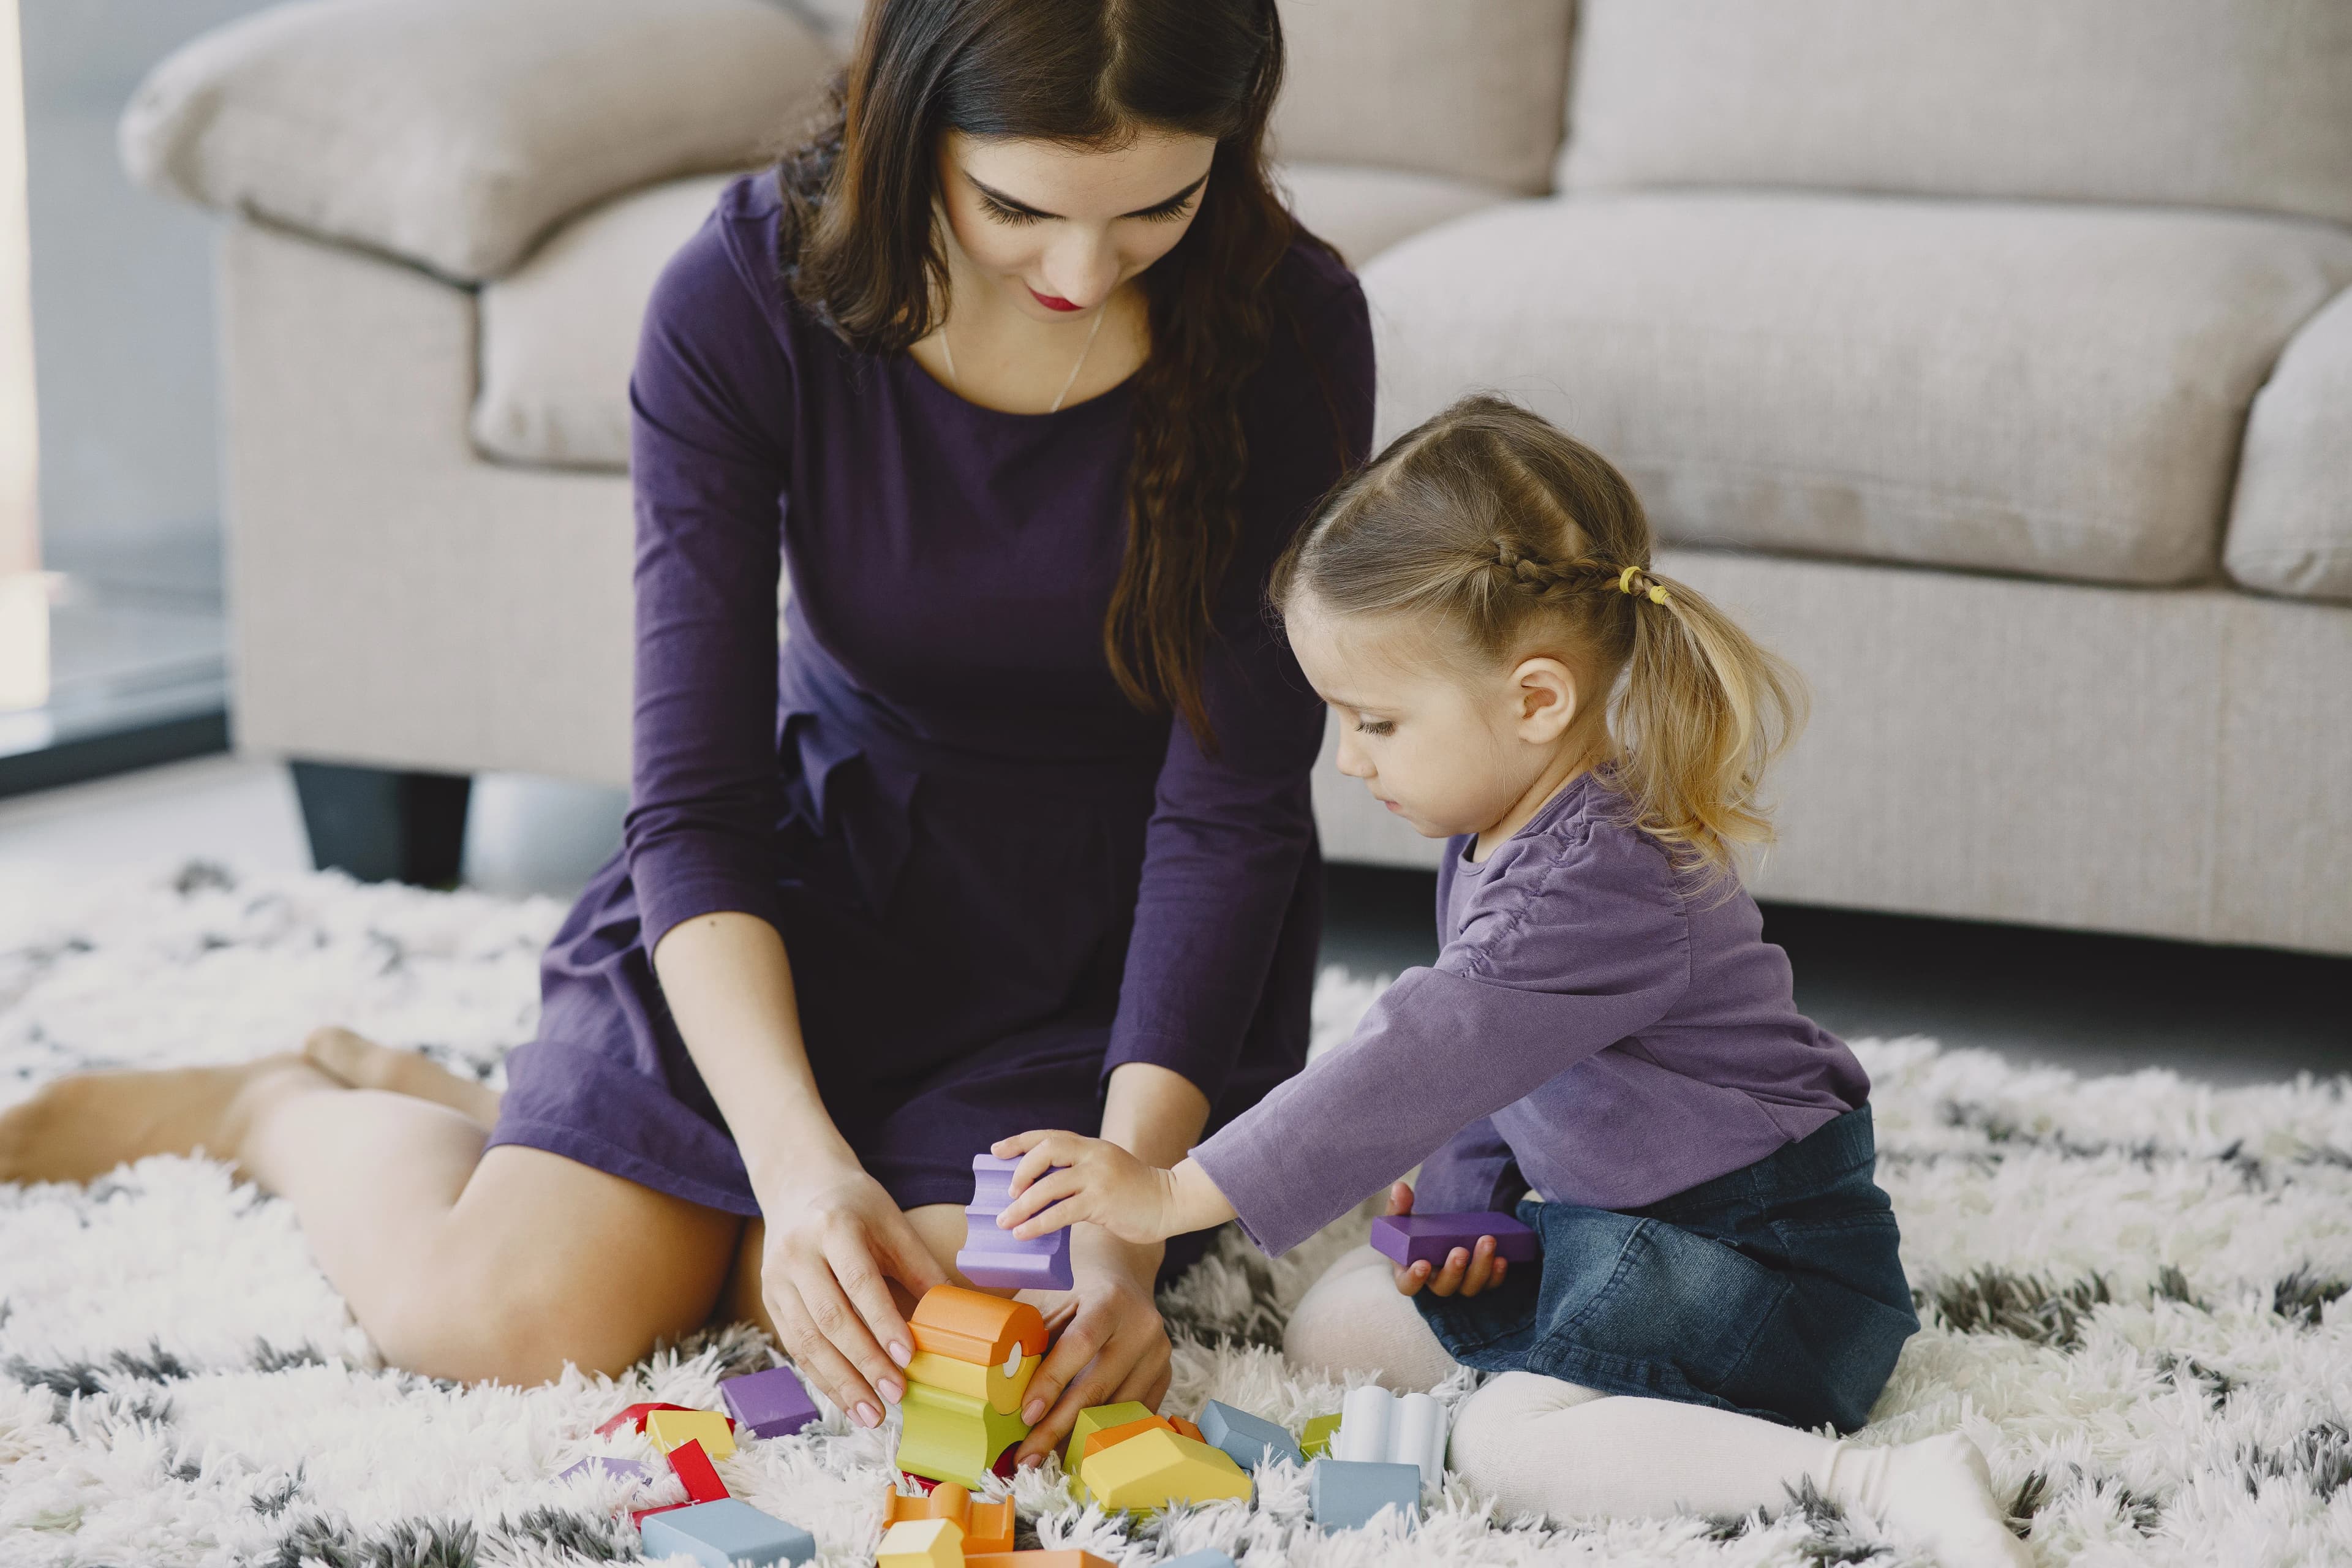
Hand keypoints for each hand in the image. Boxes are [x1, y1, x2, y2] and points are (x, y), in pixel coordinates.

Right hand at [756, 1158, 949, 1428]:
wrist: (799, 1185)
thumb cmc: (856, 1207)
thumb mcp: (893, 1224)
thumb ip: (921, 1268)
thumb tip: (960, 1312)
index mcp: (834, 1227)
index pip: (859, 1282)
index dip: (883, 1322)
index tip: (909, 1358)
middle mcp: (797, 1253)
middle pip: (829, 1317)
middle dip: (863, 1363)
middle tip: (895, 1396)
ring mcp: (776, 1278)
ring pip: (806, 1339)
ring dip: (839, 1382)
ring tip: (871, 1413)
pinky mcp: (768, 1298)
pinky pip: (794, 1345)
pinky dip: (821, 1376)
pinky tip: (845, 1398)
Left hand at [991, 1129, 1178, 1245]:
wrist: (1171, 1202)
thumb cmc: (1134, 1193)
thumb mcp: (1106, 1170)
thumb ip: (1080, 1173)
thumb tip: (1040, 1192)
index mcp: (1092, 1146)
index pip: (1049, 1136)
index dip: (1019, 1142)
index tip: (996, 1150)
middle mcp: (1094, 1155)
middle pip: (1047, 1150)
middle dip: (1020, 1170)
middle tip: (1009, 1192)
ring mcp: (1099, 1177)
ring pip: (1050, 1184)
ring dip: (1022, 1204)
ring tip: (1006, 1221)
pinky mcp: (1103, 1202)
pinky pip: (1062, 1212)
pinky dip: (1039, 1222)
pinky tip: (1025, 1232)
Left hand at [1009, 1226, 1171, 1466]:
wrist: (1123, 1270)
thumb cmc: (1074, 1283)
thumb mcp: (1052, 1295)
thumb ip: (1033, 1334)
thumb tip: (1004, 1384)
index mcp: (1111, 1300)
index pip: (1081, 1344)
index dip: (1052, 1381)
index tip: (1026, 1415)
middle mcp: (1142, 1327)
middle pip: (1098, 1387)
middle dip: (1059, 1426)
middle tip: (1028, 1456)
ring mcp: (1159, 1354)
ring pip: (1117, 1409)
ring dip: (1079, 1438)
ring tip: (1046, 1458)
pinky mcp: (1165, 1375)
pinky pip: (1132, 1414)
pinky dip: (1104, 1433)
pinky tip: (1076, 1448)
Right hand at [1384, 1180, 1509, 1298]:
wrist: (1438, 1231)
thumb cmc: (1414, 1228)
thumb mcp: (1402, 1216)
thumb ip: (1399, 1204)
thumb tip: (1399, 1188)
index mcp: (1409, 1272)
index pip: (1407, 1286)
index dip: (1414, 1279)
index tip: (1423, 1264)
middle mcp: (1435, 1282)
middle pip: (1444, 1287)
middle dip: (1454, 1271)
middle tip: (1460, 1251)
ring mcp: (1458, 1283)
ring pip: (1469, 1287)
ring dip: (1480, 1267)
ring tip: (1487, 1242)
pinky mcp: (1478, 1279)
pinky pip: (1489, 1283)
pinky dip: (1496, 1274)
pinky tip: (1501, 1258)